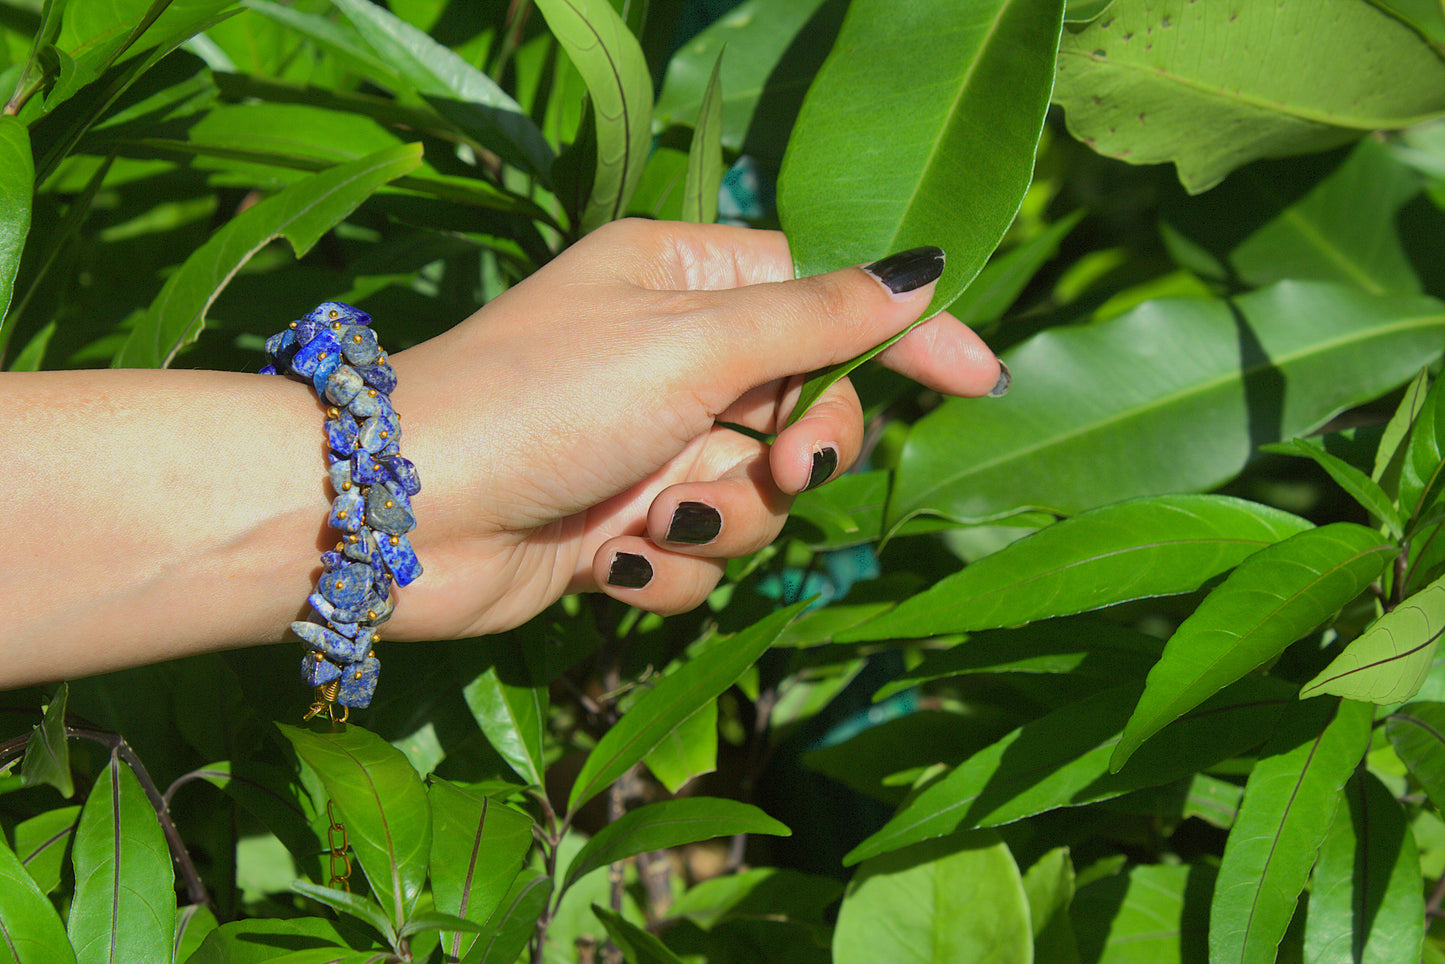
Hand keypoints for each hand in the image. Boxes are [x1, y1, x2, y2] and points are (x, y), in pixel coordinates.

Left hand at [388, 219, 1005, 640]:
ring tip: (651, 516)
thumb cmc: (542, 398)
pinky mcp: (624, 528)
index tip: (978, 377)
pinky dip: (666, 566)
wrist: (399, 515)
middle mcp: (671, 359)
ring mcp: (648, 448)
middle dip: (798, 451)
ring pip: (760, 499)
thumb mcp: (692, 343)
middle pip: (806, 409)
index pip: (827, 297)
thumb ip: (816, 320)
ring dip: (720, 518)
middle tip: (780, 465)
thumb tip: (924, 275)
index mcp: (685, 281)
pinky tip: (608, 558)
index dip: (904, 336)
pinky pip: (703, 557)